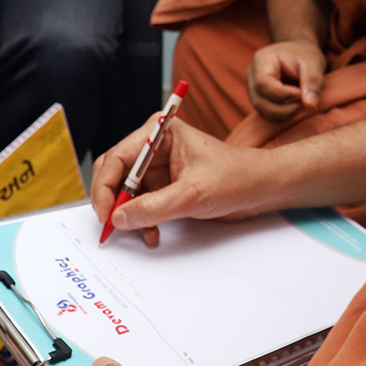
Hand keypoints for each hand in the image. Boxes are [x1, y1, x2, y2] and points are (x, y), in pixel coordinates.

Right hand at [91, 117, 280, 244]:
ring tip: (145, 233)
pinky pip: (142, 204)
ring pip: (127, 193)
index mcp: (160, 132)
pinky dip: (143, 221)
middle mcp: (155, 146)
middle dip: (114, 202)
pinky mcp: (166, 185)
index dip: (105, 187)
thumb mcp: (193, 194)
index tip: (105, 214)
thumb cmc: (236, 178)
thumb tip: (119, 218)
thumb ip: (154, 207)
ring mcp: (160, 167)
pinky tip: (153, 233)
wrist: (261, 189)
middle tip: (114, 227)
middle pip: (117, 174)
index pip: (118, 157)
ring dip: (131, 216)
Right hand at [246, 38, 325, 121]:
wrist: (299, 54)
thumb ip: (313, 82)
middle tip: (304, 100)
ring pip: (263, 112)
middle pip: (259, 101)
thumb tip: (310, 105)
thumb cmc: (305, 55)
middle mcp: (252, 76)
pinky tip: (296, 106)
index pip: (262, 83)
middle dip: (284, 108)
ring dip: (285, 114)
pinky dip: (284, 116)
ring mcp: (254, 90)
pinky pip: (268, 116)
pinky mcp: (261, 101)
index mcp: (262, 60)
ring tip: (301, 102)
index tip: (301, 93)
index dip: (282, 94)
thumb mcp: (313, 63)